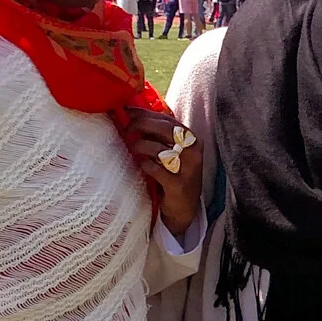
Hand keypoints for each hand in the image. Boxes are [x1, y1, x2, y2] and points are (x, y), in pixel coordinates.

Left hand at [123, 109, 202, 237]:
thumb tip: (133, 117)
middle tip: (127, 128)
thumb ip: (158, 136)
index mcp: (192, 140)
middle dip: (143, 125)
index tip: (128, 112)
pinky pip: (157, 170)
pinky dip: (145, 164)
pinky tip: (141, 163)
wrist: (184, 208)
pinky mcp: (178, 186)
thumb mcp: (172, 152)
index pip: (168, 120)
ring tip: (132, 147)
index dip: (147, 114)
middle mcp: (193, 152)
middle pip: (167, 130)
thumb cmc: (174, 175)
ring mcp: (188, 169)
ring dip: (142, 145)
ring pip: (161, 149)